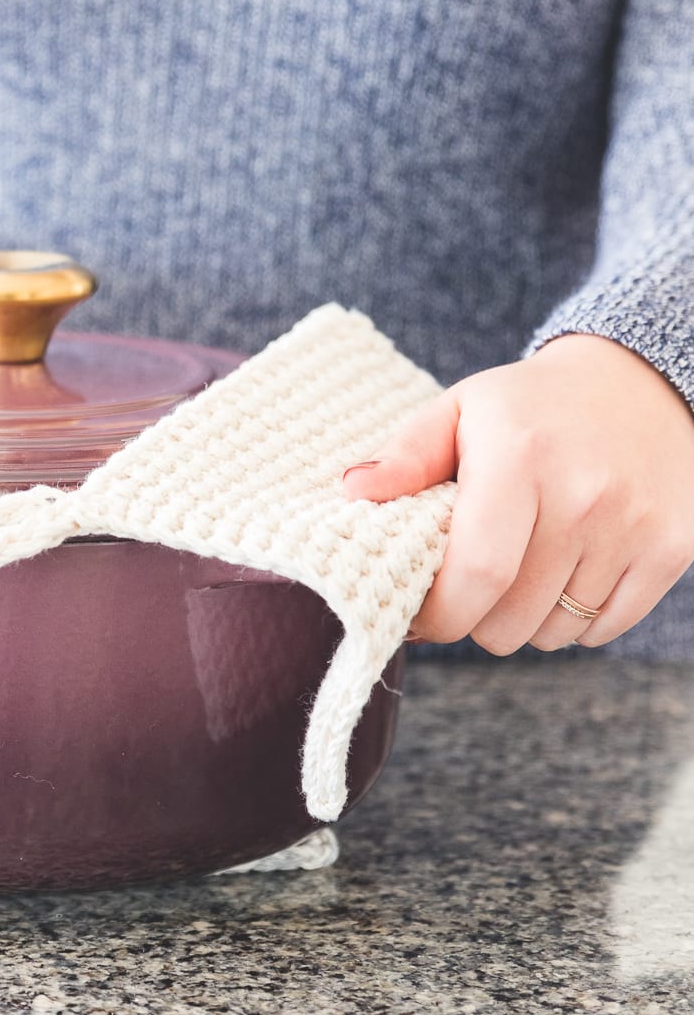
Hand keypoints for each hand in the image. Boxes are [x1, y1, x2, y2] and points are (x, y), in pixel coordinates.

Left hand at [341, 334, 693, 652]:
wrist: (641, 382)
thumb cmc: (533, 406)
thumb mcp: (463, 410)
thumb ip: (407, 455)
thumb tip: (353, 491)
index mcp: (520, 458)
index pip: (476, 575)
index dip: (439, 615)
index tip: (417, 616)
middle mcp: (582, 495)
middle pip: (511, 618)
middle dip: (475, 621)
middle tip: (466, 591)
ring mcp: (632, 526)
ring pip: (556, 632)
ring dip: (525, 622)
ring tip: (519, 574)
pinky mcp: (670, 548)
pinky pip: (606, 628)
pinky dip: (576, 622)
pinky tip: (563, 577)